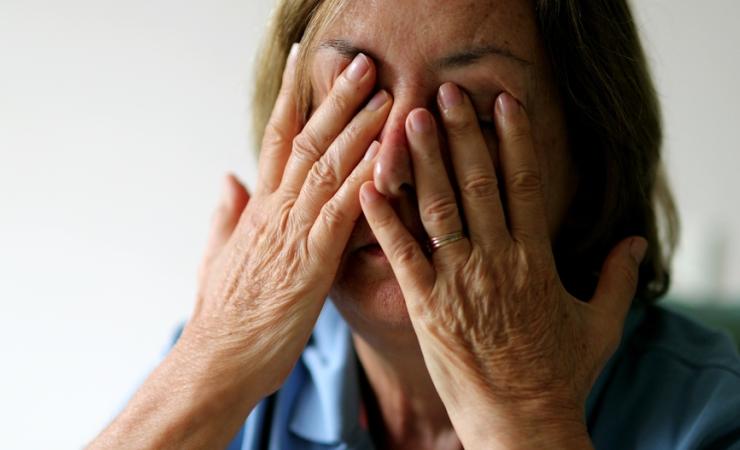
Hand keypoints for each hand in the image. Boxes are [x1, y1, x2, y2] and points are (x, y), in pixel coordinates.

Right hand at [179, 47, 392, 401]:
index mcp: (259, 209)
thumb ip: (228, 213)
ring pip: (326, 168)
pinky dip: (362, 181)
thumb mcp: (219, 255)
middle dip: (336, 100)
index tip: (306, 63)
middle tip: (363, 65)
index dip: (293, 98)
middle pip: (307, 142)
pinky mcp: (311, 262)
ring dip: (358, 129)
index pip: (277, 140)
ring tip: (384, 94)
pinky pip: (341, 212)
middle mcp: (275, 211)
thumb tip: (228, 178)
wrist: (216, 361)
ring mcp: (292, 233)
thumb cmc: (223, 316)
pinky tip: (383, 156)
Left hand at [359, 83, 646, 449]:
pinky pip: (402, 253)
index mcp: (535, 258)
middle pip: (477, 182)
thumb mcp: (600, 324)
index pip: (523, 184)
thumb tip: (637, 241)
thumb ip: (617, 278)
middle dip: (460, 133)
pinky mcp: (427, 305)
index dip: (513, 138)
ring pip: (439, 207)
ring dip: (423, 159)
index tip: (502, 102)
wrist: (523, 422)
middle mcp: (497, 260)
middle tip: (444, 92)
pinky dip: (383, 218)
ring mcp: (459, 280)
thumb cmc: (560, 374)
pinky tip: (367, 186)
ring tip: (407, 120)